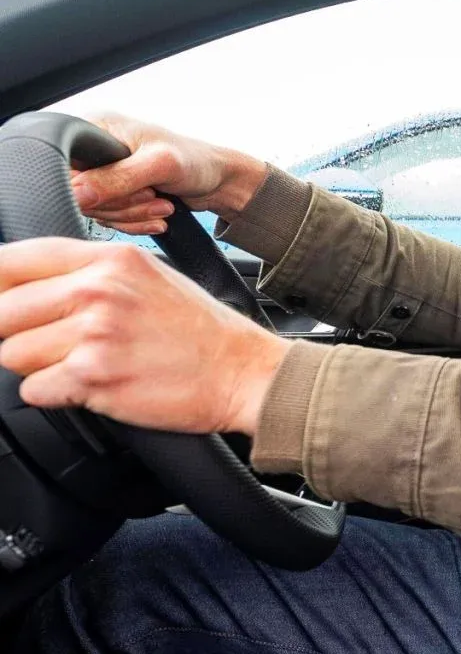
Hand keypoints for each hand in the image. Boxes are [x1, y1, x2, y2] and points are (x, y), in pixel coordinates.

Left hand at [0, 238, 287, 435]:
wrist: (243, 372)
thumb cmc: (199, 330)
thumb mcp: (148, 276)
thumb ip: (89, 274)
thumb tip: (25, 288)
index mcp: (109, 259)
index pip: (12, 261)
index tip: (4, 305)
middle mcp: (98, 290)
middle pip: (1, 312)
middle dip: (15, 333)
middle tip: (52, 344)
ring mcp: (95, 334)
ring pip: (11, 353)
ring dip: (37, 366)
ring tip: (79, 365)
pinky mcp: (94, 377)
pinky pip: (33, 390)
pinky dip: (53, 394)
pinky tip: (89, 386)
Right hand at [71, 113, 268, 235]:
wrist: (220, 182)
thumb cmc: (196, 162)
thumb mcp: (158, 165)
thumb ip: (117, 179)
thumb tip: (77, 194)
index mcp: (97, 128)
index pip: (66, 165)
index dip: (91, 187)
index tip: (126, 190)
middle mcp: (96, 151)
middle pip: (80, 193)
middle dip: (122, 203)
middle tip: (152, 197)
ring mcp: (105, 174)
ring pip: (96, 209)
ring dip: (132, 214)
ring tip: (162, 206)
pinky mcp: (116, 194)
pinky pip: (110, 218)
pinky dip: (135, 222)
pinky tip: (157, 217)